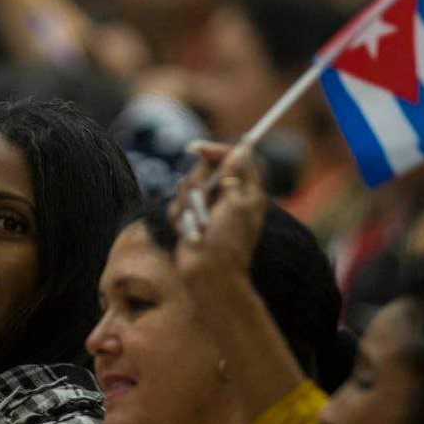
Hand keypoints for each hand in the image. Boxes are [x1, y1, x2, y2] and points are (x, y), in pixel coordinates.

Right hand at [171, 141, 266, 291]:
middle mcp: (228, 197)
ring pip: (187, 187)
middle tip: (200, 202)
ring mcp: (208, 208)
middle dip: (197, 183)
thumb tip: (243, 147)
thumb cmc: (227, 243)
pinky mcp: (191, 219)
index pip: (235, 158)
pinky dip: (179, 218)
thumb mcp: (237, 204)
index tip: (198, 150)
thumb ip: (235, 174)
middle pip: (206, 170)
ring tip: (196, 225)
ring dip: (187, 204)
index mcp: (247, 192)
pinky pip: (176, 206)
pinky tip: (188, 233)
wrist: (208, 276)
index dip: (217, 151)